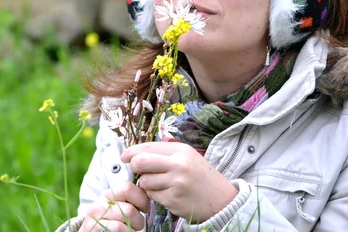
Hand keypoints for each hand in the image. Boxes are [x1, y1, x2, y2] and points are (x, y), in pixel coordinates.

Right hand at [78, 182, 149, 231]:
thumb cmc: (110, 223)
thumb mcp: (117, 208)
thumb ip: (129, 200)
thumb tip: (149, 195)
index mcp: (108, 194)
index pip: (127, 188)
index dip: (142, 199)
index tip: (145, 209)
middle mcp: (100, 203)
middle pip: (130, 208)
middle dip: (139, 219)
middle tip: (137, 225)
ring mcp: (96, 216)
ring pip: (126, 218)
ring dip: (133, 228)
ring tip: (130, 229)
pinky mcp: (94, 227)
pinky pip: (119, 228)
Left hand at [121, 142, 237, 223]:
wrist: (223, 200)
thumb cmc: (201, 177)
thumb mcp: (187, 157)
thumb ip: (164, 154)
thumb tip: (135, 153)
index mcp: (181, 150)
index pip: (148, 147)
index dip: (132, 151)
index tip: (124, 156)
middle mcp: (179, 165)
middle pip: (140, 162)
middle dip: (135, 167)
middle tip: (139, 171)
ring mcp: (176, 183)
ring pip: (145, 181)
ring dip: (147, 184)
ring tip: (161, 184)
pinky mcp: (174, 200)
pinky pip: (153, 196)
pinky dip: (155, 196)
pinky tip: (168, 194)